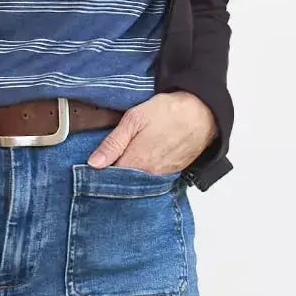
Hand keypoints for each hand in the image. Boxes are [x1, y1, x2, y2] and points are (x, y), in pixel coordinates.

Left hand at [86, 92, 216, 174]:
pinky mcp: (173, 173)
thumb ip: (113, 143)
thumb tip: (94, 163)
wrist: (202, 113)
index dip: (99, 173)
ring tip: (127, 160)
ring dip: (130, 176)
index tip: (93, 167)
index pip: (108, 179)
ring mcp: (162, 175)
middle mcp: (149, 174)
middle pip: (124, 184)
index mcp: (136, 162)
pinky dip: (145, 173)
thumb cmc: (168, 112)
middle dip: (113, 177)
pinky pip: (154, 179)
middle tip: (108, 163)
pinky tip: (143, 162)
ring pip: (139, 183)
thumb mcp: (134, 119)